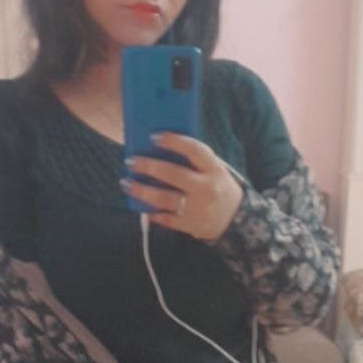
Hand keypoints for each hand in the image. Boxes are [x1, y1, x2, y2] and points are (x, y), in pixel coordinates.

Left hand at [121, 132, 243, 241]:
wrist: (236, 220)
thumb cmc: (217, 187)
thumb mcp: (214, 170)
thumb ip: (194, 161)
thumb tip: (160, 148)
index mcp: (214, 169)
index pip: (194, 150)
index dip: (174, 142)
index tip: (154, 137)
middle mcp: (207, 188)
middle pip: (174, 174)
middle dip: (149, 166)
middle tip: (131, 161)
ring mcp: (198, 208)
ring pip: (165, 199)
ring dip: (142, 191)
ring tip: (127, 183)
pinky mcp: (191, 225)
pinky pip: (167, 219)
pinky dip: (153, 213)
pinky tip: (142, 207)